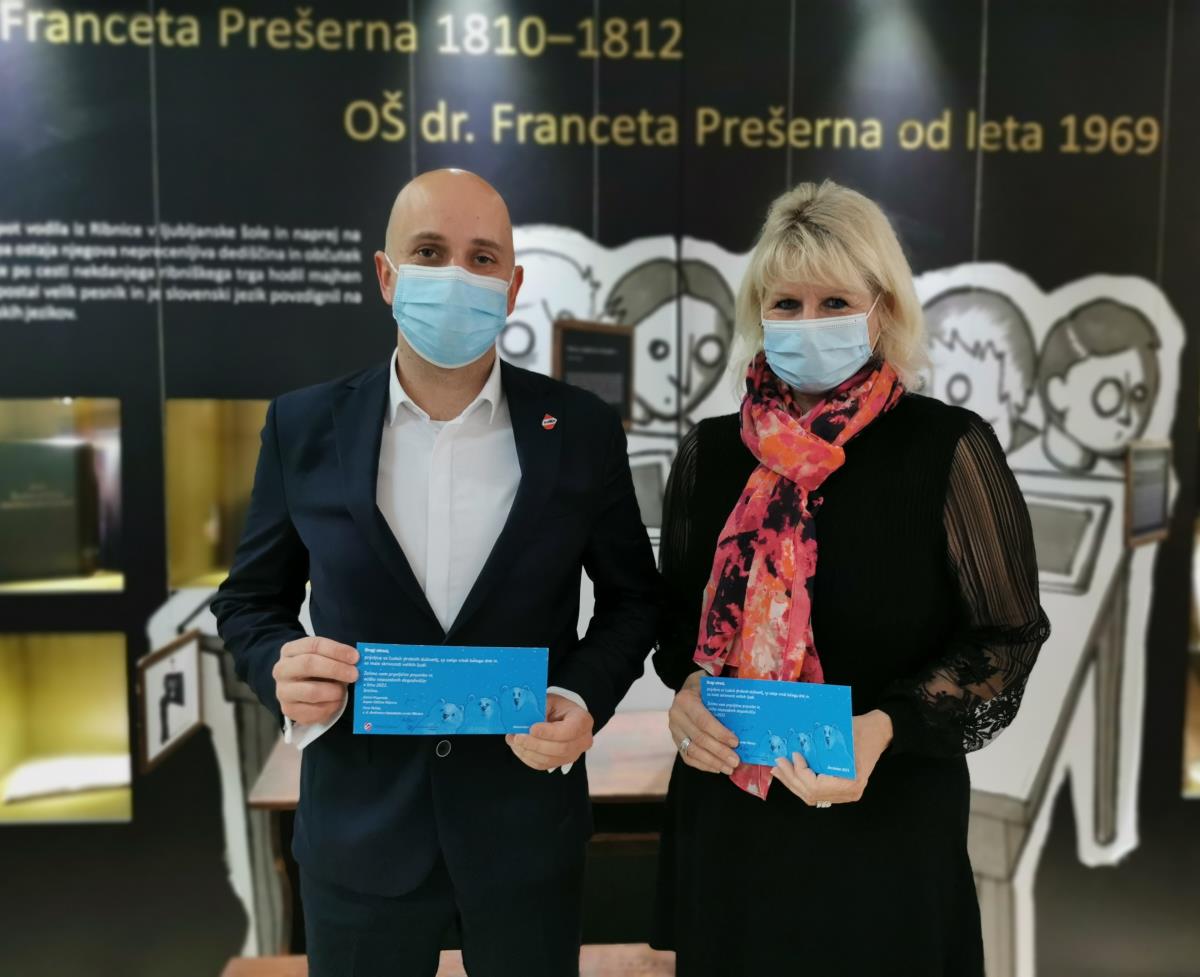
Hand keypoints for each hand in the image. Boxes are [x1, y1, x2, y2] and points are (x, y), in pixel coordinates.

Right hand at [272, 636, 358, 724]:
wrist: (296, 689)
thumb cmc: (314, 669)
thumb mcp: (322, 657)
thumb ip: (336, 657)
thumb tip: (358, 662)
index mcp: (290, 650)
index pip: (314, 645)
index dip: (336, 650)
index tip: (355, 657)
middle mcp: (282, 669)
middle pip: (309, 664)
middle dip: (335, 669)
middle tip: (355, 674)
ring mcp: (283, 691)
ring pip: (312, 691)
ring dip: (334, 691)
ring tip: (344, 691)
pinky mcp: (289, 710)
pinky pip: (314, 711)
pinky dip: (330, 707)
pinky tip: (337, 702)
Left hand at [506, 692, 593, 770]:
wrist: (563, 716)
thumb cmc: (558, 707)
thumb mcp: (550, 701)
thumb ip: (539, 709)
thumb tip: (522, 720)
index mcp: (583, 721)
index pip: (569, 731)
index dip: (550, 733)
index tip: (532, 729)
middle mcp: (582, 741)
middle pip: (560, 749)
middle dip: (535, 744)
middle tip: (518, 737)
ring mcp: (573, 755)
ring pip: (550, 760)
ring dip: (528, 752)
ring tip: (514, 741)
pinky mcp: (560, 763)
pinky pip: (543, 765)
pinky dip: (528, 758)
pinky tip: (518, 748)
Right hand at [668, 669, 739, 774]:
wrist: (688, 689)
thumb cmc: (704, 687)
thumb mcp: (712, 682)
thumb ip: (727, 688)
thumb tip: (750, 692)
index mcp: (685, 700)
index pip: (703, 720)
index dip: (719, 733)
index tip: (736, 742)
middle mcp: (676, 716)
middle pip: (699, 738)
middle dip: (719, 752)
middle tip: (736, 761)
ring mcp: (674, 730)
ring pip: (692, 751)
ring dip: (713, 762)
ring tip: (729, 768)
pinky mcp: (675, 741)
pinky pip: (687, 757)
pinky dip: (703, 765)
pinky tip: (717, 768)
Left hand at [771, 710, 892, 805]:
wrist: (878, 731)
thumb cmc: (861, 730)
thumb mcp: (842, 733)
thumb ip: (820, 743)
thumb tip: (792, 743)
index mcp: (852, 782)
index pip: (816, 787)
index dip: (800, 773)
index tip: (794, 756)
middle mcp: (849, 793)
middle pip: (811, 794)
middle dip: (791, 778)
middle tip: (778, 763)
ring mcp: (845, 794)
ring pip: (811, 796)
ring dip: (793, 783)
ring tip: (779, 770)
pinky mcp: (840, 790)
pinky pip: (816, 792)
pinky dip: (801, 783)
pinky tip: (790, 773)